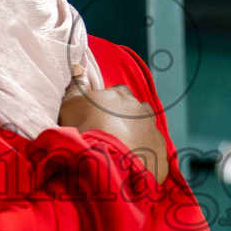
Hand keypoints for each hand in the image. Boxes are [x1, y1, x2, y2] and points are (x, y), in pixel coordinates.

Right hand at [57, 65, 167, 183]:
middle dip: (126, 120)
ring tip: (123, 149)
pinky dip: (144, 154)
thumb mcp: (70, 104)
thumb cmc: (86, 128)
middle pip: (135, 111)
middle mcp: (141, 109)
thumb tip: (80, 67)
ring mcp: (153, 130)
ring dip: (138, 135)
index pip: (117, 94)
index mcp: (121, 95)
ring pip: (147, 129)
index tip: (99, 118)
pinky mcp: (160, 151)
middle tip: (110, 135)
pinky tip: (132, 163)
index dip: (108, 105)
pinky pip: (153, 151)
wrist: (108, 161)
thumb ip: (76, 85)